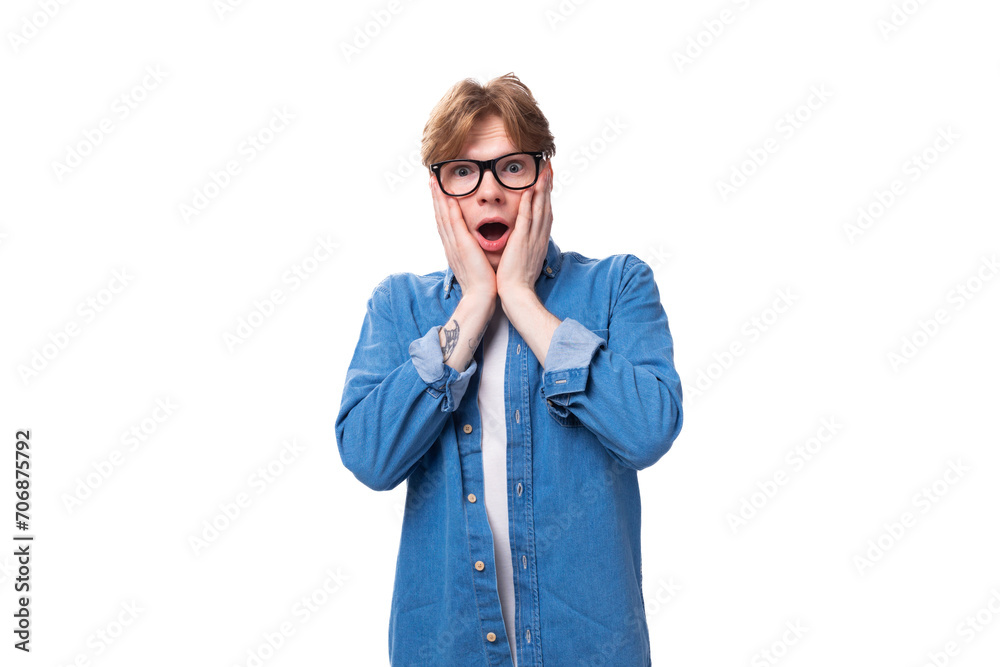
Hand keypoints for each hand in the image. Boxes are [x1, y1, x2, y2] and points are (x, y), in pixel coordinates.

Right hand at [429, 174, 496, 300]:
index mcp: (453, 248)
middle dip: (435, 197)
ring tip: (435, 182)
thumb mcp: (474, 262)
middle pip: (440, 216)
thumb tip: (475, 244)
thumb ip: (472, 251)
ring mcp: (454, 245)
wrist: (480, 297)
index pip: (445, 222)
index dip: (440, 206)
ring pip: (444, 217)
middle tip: (431, 180)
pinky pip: (455, 224)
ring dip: (439, 198)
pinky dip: (450, 210)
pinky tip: (449, 198)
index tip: (438, 191)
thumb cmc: (482, 282)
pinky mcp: (462, 246)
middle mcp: (450, 244)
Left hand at [496, 163, 552, 298]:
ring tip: (543, 172)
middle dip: (548, 188)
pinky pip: (526, 219)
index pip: (545, 215)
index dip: (547, 197)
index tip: (547, 182)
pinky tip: (529, 190)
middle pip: (546, 207)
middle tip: (549, 169)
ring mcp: (532, 239)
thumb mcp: (525, 260)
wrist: (516, 294)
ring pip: (539, 209)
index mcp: (539, 241)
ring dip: (542, 190)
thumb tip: (525, 241)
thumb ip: (526, 247)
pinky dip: (529, 204)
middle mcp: (539, 238)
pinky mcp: (522, 242)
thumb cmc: (517, 281)